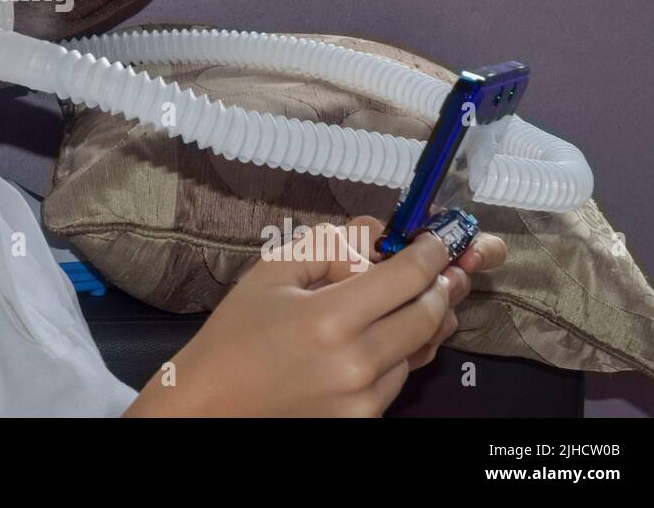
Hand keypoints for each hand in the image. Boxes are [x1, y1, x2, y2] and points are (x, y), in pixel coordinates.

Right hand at [125, 222, 463, 416]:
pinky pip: (399, 378)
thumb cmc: (237, 332)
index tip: (435, 239)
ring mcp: (364, 398)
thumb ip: (328, 244)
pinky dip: (399, 353)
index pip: (408, 276)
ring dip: (420, 321)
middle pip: (428, 314)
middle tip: (440, 268)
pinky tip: (374, 339)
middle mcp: (356, 362)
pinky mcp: (364, 419)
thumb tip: (376, 233)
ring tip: (404, 302)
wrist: (213, 402)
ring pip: (420, 348)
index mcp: (330, 318)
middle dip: (440, 285)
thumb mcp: (273, 271)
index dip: (430, 251)